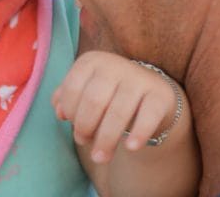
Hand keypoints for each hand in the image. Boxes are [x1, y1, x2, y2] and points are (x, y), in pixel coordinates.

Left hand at [52, 51, 181, 163]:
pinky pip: (148, 116)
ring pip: (118, 113)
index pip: (72, 87)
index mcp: (92, 61)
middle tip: (84, 142)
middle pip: (93, 101)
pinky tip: (131, 148)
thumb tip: (59, 112)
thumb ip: (66, 98)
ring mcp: (139, 79)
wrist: (151, 96)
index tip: (73, 127)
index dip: (70, 112)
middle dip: (85, 127)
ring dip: (106, 140)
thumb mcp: (84, 90)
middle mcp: (115, 65)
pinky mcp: (161, 95)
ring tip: (100, 158)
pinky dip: (138, 134)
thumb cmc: (108, 94)